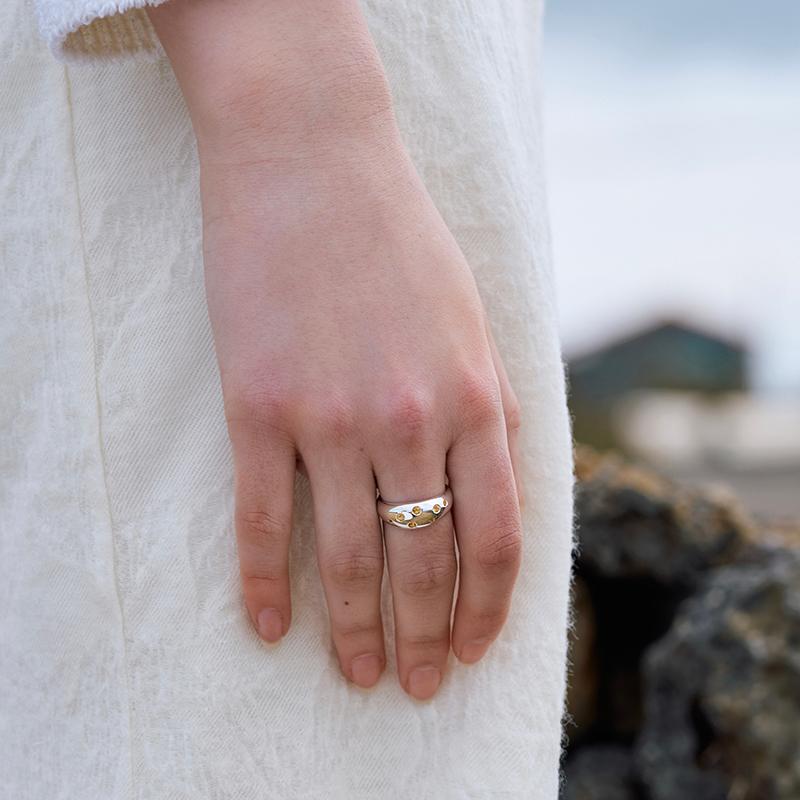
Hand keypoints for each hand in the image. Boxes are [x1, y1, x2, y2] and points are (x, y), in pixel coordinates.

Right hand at [147, 0, 522, 699]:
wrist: (313, 159)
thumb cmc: (400, 239)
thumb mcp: (473, 320)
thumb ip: (490, 407)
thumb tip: (495, 486)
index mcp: (473, 398)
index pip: (494, 537)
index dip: (486, 609)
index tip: (473, 649)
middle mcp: (408, 418)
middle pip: (424, 562)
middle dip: (423, 637)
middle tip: (417, 686)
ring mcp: (329, 416)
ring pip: (350, 555)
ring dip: (353, 630)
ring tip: (355, 675)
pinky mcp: (257, 406)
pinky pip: (263, 519)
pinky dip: (265, 582)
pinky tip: (269, 626)